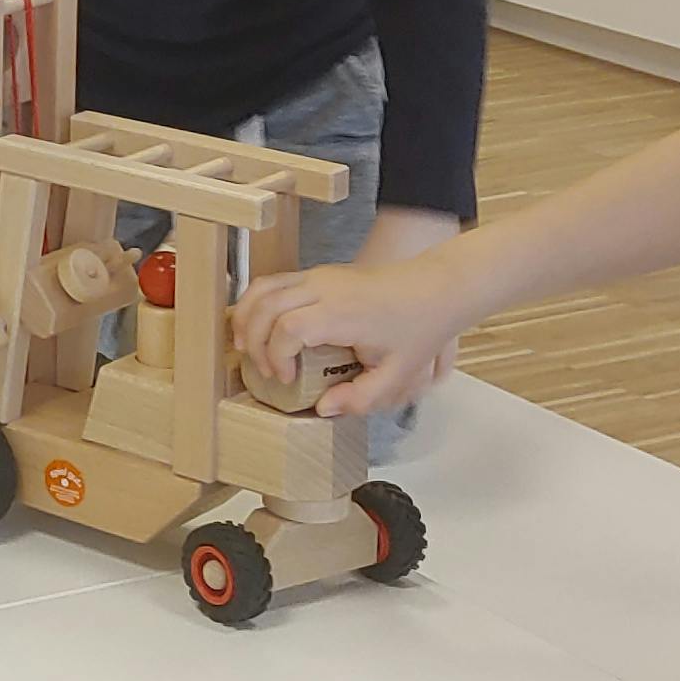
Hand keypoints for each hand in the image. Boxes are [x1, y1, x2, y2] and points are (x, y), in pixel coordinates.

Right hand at [234, 242, 482, 417]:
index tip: (287, 380)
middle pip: (265, 307)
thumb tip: (321, 407)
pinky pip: (272, 281)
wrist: (434, 288)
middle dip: (254, 342)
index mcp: (341, 312)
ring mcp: (317, 275)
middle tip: (263, 372)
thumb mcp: (397, 375)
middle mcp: (323, 287)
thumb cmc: (418, 328)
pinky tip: (257, 326)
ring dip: (245, 317)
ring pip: (261, 288)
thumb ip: (360, 398)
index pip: (287, 329)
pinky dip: (256, 303)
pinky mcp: (316, 272)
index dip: (277, 358)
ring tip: (245, 347)